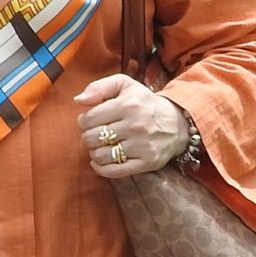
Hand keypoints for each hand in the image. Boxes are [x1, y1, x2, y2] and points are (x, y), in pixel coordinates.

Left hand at [74, 77, 193, 178]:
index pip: (88, 119)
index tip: (88, 121)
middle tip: (95, 134)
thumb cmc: (144, 103)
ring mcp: (142, 146)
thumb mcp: (125, 85)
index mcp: (128, 105)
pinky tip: (99, 161)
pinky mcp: (147, 163)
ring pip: (101, 155)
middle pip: (92, 138)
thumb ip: (99, 87)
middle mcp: (136, 126)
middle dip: (88, 136)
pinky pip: (114, 171)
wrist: (178, 123)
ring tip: (100, 145)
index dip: (83, 121)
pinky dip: (101, 168)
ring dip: (94, 152)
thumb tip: (78, 100)